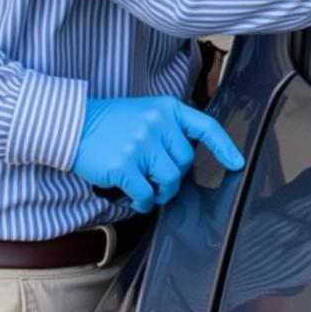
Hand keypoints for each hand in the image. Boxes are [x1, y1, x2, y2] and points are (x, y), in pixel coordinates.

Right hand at [71, 96, 244, 212]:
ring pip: (170, 180)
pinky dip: (144, 202)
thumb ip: (170, 130)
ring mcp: (141, 144)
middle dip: (175, 176)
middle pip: (186, 162)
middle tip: (158, 179)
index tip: (237, 163)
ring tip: (148, 190)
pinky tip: (136, 199)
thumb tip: (189, 160)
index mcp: (168, 109)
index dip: (224, 147)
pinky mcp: (124, 165)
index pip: (206, 127)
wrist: (73, 125)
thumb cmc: (113, 123)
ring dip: (162, 192)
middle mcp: (158, 123)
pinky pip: (146, 193)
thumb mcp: (147, 113)